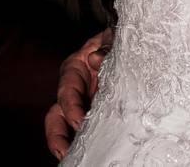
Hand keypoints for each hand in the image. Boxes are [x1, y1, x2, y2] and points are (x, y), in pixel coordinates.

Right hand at [44, 27, 112, 160]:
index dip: (71, 107)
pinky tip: (96, 149)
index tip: (79, 121)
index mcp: (75, 68)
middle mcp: (75, 88)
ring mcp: (84, 101)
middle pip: (57, 114)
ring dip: (68, 143)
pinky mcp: (96, 110)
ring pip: (67, 125)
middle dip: (57, 135)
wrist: (132, 40)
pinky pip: (88, 126)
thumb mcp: (112, 36)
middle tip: (65, 152)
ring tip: (72, 158)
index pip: (67, 90)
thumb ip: (106, 44)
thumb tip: (96, 59)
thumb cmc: (117, 37)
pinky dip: (88, 139)